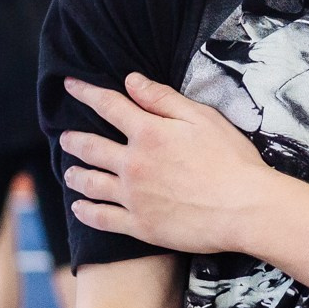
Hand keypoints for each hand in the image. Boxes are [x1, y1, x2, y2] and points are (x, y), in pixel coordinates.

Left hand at [59, 75, 276, 253]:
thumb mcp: (202, 118)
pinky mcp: (140, 226)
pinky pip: (103, 218)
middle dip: (74, 139)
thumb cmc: (231, 160)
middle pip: (92, 147)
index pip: (109, 106)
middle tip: (64, 137)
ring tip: (69, 172)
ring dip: (76, 175)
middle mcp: (133, 164)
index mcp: (149, 133)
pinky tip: (79, 208)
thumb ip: (163, 100)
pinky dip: (86, 212)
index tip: (70, 85)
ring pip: (91, 183)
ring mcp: (133, 197)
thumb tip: (131, 82)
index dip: (86, 93)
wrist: (244, 209)